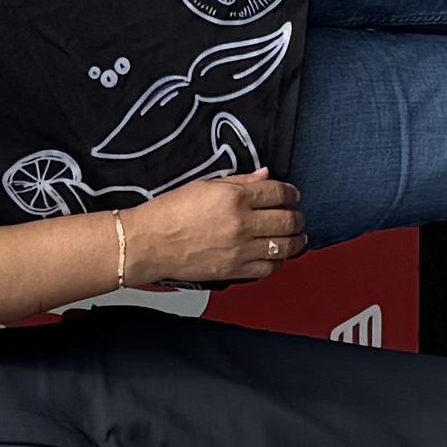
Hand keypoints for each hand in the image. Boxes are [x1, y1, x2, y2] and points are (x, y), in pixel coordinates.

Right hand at [115, 172, 305, 289]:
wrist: (148, 243)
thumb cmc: (170, 212)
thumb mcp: (204, 185)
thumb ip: (240, 181)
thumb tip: (266, 176)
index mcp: (234, 198)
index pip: (279, 193)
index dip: (291, 193)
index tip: (292, 195)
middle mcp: (242, 224)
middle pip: (288, 220)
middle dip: (298, 217)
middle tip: (297, 217)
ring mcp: (240, 250)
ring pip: (285, 247)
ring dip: (296, 241)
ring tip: (296, 237)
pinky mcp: (235, 271)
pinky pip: (269, 269)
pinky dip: (278, 262)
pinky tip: (277, 256)